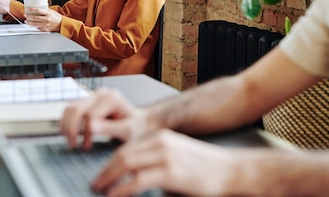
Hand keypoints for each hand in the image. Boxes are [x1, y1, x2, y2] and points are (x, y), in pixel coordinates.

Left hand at [23, 7, 62, 31]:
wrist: (62, 25)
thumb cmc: (57, 18)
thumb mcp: (52, 12)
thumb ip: (45, 10)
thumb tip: (38, 8)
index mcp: (48, 14)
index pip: (39, 10)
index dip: (33, 9)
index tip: (28, 8)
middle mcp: (46, 20)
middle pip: (35, 18)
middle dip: (29, 16)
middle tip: (25, 15)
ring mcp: (46, 25)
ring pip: (35, 24)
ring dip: (29, 22)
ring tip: (26, 21)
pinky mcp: (45, 30)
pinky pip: (38, 28)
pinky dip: (34, 26)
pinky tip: (31, 25)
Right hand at [60, 88, 145, 149]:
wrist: (138, 123)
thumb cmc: (136, 128)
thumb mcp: (127, 131)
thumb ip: (110, 128)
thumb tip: (90, 127)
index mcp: (112, 98)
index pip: (91, 115)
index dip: (87, 132)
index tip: (88, 146)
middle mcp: (100, 93)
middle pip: (76, 109)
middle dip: (72, 129)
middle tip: (74, 146)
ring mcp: (92, 96)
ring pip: (69, 108)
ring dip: (66, 126)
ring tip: (72, 142)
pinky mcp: (86, 102)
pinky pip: (69, 110)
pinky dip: (65, 122)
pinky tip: (68, 135)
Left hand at [93, 130, 236, 196]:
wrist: (232, 170)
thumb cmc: (208, 167)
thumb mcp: (180, 155)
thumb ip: (159, 159)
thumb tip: (138, 173)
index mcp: (162, 137)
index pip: (128, 148)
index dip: (111, 162)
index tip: (103, 174)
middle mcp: (161, 143)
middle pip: (123, 154)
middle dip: (106, 170)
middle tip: (96, 183)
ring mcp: (166, 156)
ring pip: (126, 164)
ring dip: (109, 178)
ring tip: (101, 189)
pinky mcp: (171, 173)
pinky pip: (138, 180)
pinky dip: (122, 188)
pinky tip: (115, 195)